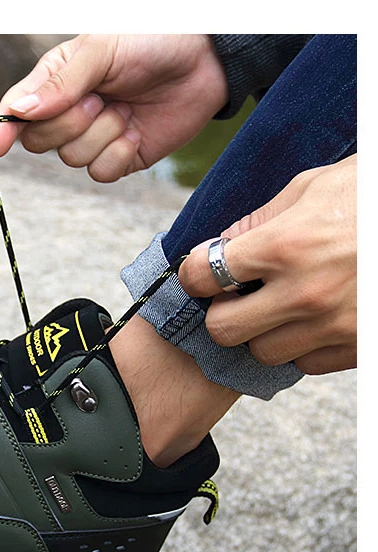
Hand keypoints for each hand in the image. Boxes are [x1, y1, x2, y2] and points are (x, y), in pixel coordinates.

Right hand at [0, 34, 228, 181]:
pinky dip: (120, 153)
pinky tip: (137, 130)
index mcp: (56, 79)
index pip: (18, 110)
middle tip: (100, 99)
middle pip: (40, 141)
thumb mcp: (101, 50)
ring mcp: (93, 137)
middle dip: (70, 123)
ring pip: (72, 159)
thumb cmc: (151, 40)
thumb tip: (21, 111)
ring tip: (126, 108)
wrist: (205, 60)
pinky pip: (101, 173)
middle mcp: (68, 111)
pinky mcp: (119, 158)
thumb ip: (61, 82)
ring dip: (102, 134)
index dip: (3, 128)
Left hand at [178, 154, 356, 374]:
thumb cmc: (368, 196)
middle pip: (223, 330)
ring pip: (262, 353)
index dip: (192, 275)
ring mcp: (333, 326)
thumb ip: (261, 219)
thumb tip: (221, 244)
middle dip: (222, 312)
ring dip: (262, 331)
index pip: (203, 276)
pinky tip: (315, 318)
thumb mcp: (314, 187)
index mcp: (285, 245)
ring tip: (280, 305)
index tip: (199, 274)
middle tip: (237, 296)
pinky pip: (306, 364)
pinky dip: (302, 346)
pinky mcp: (358, 347)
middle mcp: (304, 292)